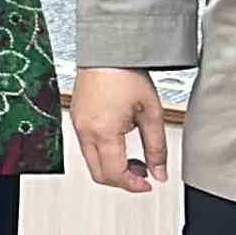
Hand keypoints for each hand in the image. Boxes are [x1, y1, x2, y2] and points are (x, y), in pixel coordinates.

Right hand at [68, 67, 168, 193]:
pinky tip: (119, 143)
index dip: (134, 185)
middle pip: (99, 174)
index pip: (114, 174)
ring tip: (134, 159)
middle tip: (142, 174)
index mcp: (103, 131)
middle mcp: (84, 130)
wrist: (107, 49)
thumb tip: (160, 172)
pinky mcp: (76, 117)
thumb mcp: (151, 113)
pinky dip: (103, 154)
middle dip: (122, 180)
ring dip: (112, 167)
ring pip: (91, 162)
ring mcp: (77, 124)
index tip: (148, 183)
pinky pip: (86, 146)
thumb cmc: (126, 73)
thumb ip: (157, 148)